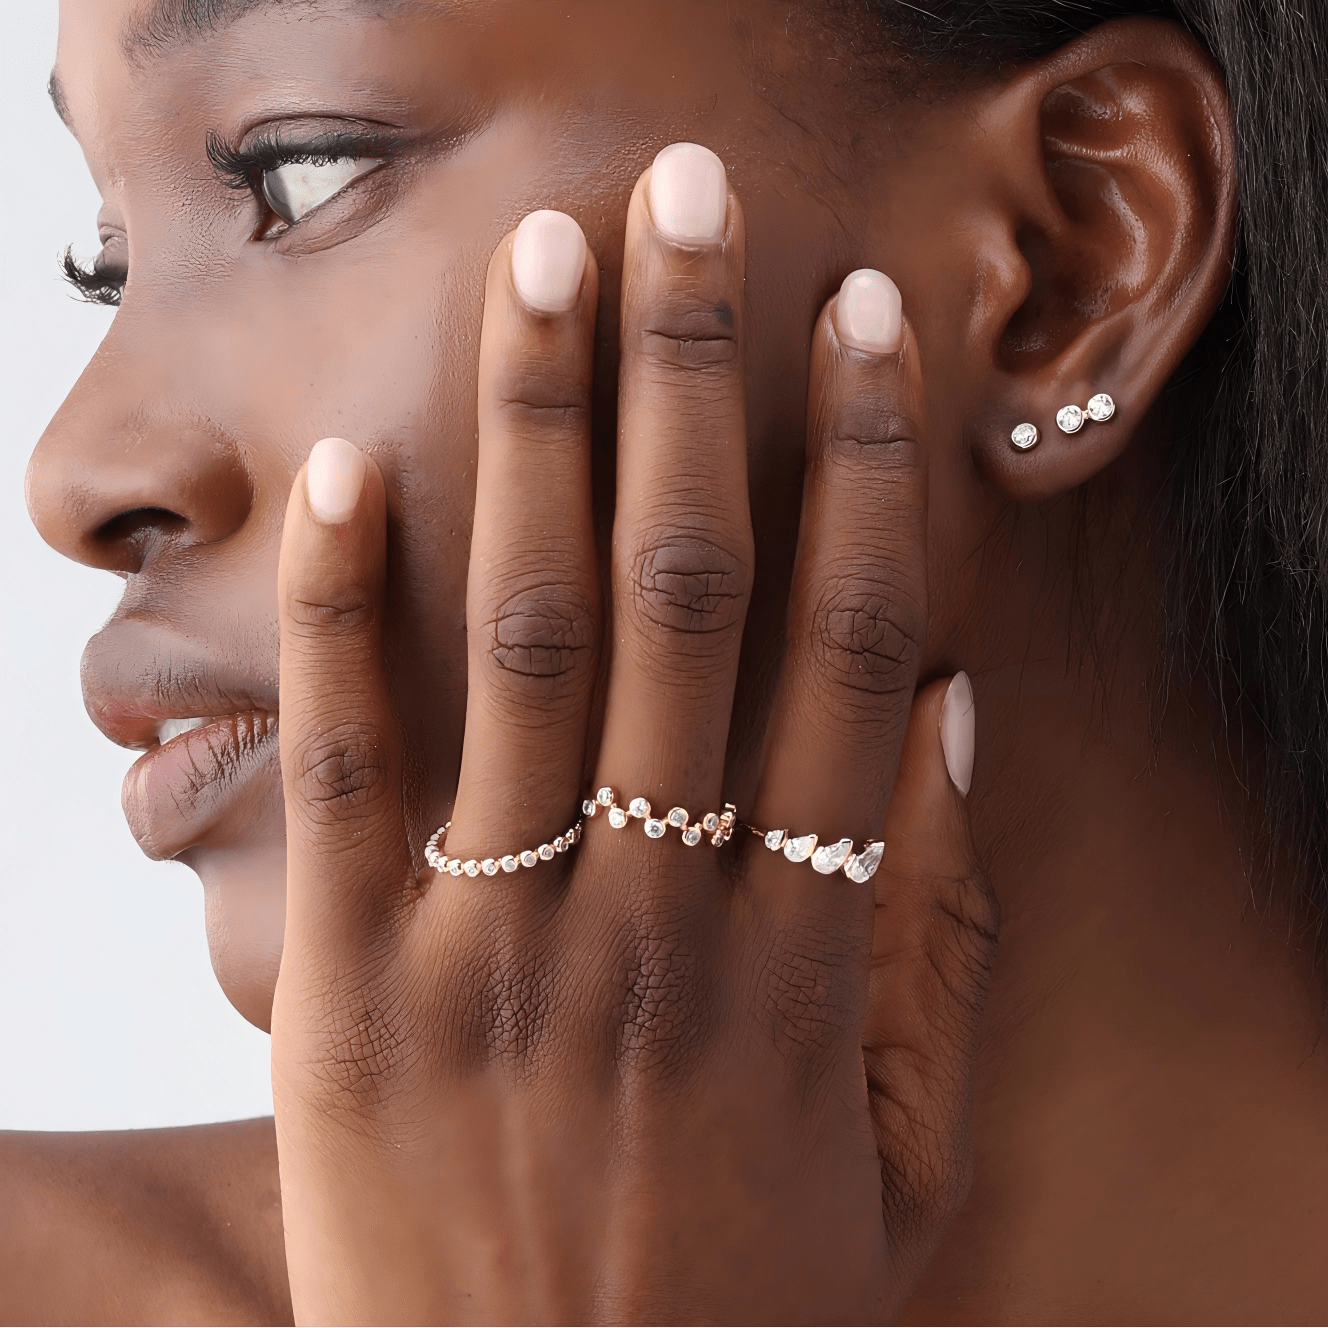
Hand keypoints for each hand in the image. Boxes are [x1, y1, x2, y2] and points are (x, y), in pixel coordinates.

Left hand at [270, 142, 997, 1325]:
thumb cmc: (746, 1312)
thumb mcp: (896, 1149)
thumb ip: (934, 936)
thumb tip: (944, 716)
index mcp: (799, 949)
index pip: (848, 642)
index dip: (863, 466)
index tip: (859, 324)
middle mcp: (655, 910)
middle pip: (693, 586)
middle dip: (694, 376)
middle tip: (687, 202)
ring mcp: (496, 947)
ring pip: (530, 636)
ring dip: (540, 432)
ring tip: (544, 265)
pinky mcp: (355, 997)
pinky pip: (350, 769)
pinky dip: (347, 612)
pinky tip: (356, 470)